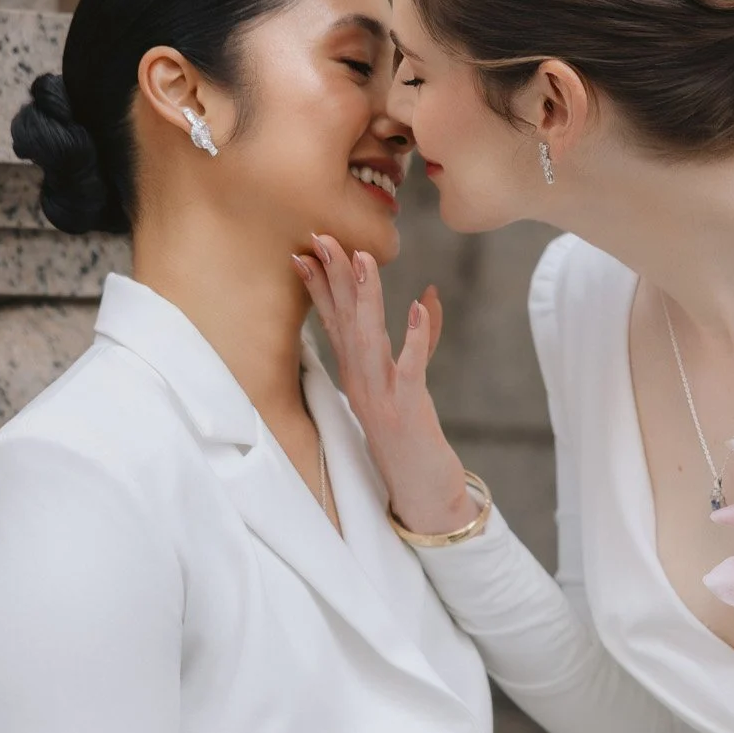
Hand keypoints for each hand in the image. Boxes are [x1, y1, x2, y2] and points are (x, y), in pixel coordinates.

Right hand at [292, 234, 476, 535]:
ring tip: (364, 258)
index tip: (304, 249)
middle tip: (322, 236)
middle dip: (334, 278)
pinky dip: (415, 337)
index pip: (333, 323)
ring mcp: (381, 397)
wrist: (422, 496)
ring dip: (366, 298)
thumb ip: (417, 342)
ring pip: (369, 340)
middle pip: (344, 322)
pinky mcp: (408, 411)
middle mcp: (361, 384)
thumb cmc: (413, 441)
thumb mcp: (409, 386)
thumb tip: (428, 295)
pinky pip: (411, 369)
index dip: (320, 286)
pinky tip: (418, 307)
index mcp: (356, 377)